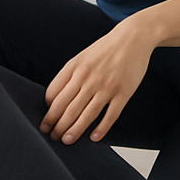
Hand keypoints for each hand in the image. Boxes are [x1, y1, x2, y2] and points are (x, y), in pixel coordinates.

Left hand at [42, 20, 155, 144]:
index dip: (48, 111)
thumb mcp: (81, 57)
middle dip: (56, 125)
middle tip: (52, 136)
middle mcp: (87, 78)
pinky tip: (93, 137)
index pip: (54, 94)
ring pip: (85, 114)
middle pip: (66, 107)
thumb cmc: (105, 50)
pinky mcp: (123, 93)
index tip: (46, 122)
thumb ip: (68, 76)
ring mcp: (106, 86)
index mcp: (74, 68)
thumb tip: (54, 98)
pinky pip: (110, 115)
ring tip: (66, 140)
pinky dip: (101, 128)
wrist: (132, 38)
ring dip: (74, 130)